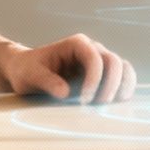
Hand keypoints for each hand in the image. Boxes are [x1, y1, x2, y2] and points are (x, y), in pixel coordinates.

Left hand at [0, 34, 135, 103]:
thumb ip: (46, 81)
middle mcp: (92, 49)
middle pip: (114, 62)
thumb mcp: (30, 74)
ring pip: (123, 69)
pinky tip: (115, 103)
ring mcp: (99, 62)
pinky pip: (122, 79)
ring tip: (109, 105)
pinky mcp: (103, 75)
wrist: (26, 71)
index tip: (83, 100)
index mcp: (76, 44)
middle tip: (98, 106)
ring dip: (121, 88)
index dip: (94, 79)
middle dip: (110, 85)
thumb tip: (64, 92)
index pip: (94, 58)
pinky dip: (123, 90)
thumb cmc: (27, 69)